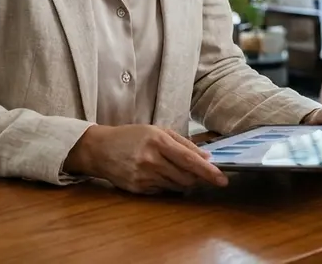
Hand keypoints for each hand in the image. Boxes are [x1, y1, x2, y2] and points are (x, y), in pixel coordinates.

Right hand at [63, 125, 227, 193]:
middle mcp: (151, 160)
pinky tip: (158, 175)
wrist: (99, 149)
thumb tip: (206, 158)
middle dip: (197, 178)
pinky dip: (167, 185)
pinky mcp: (138, 189)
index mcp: (158, 141)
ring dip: (183, 181)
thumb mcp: (157, 131)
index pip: (190, 160)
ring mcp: (144, 176)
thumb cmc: (130, 137)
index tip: (222, 179)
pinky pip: (163, 191)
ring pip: (176, 186)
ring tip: (173, 169)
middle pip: (186, 177)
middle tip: (199, 173)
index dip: (208, 171)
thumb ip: (183, 143)